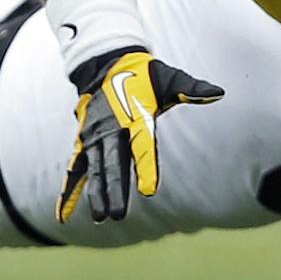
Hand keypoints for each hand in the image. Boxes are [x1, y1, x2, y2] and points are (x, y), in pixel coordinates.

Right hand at [57, 49, 222, 223]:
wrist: (103, 62)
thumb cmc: (143, 74)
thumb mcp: (168, 77)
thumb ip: (190, 88)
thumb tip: (218, 93)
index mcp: (134, 116)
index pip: (142, 145)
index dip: (146, 168)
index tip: (149, 191)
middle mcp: (110, 128)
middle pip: (113, 164)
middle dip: (114, 189)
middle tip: (117, 214)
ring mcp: (93, 136)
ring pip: (93, 169)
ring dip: (94, 193)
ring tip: (99, 217)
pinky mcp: (83, 142)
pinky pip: (74, 169)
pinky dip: (68, 191)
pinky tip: (63, 215)